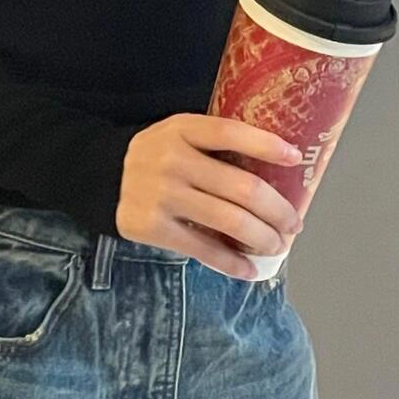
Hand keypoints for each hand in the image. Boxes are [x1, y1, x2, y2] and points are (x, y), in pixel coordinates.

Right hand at [116, 113, 305, 280]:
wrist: (102, 178)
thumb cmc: (158, 156)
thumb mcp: (178, 134)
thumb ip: (214, 144)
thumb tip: (276, 171)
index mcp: (182, 129)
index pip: (231, 133)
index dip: (266, 146)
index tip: (296, 159)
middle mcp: (172, 159)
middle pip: (241, 188)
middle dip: (277, 210)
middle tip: (293, 223)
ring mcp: (162, 195)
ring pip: (230, 221)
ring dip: (263, 238)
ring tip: (277, 245)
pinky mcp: (152, 227)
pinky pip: (203, 249)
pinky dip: (233, 264)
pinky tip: (250, 270)